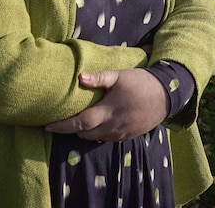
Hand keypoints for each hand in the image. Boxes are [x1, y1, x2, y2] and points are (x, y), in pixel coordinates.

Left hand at [45, 68, 168, 141]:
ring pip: (96, 138)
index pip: (79, 124)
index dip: (62, 127)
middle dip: (72, 130)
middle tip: (63, 121)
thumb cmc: (141, 82)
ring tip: (81, 121)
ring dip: (86, 132)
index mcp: (108, 111)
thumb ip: (99, 78)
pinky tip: (101, 122)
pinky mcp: (129, 136)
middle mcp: (112, 126)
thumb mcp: (120, 75)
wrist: (167, 94)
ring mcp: (121, 133)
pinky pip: (108, 138)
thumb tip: (79, 78)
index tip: (47, 127)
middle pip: (85, 134)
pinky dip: (100, 133)